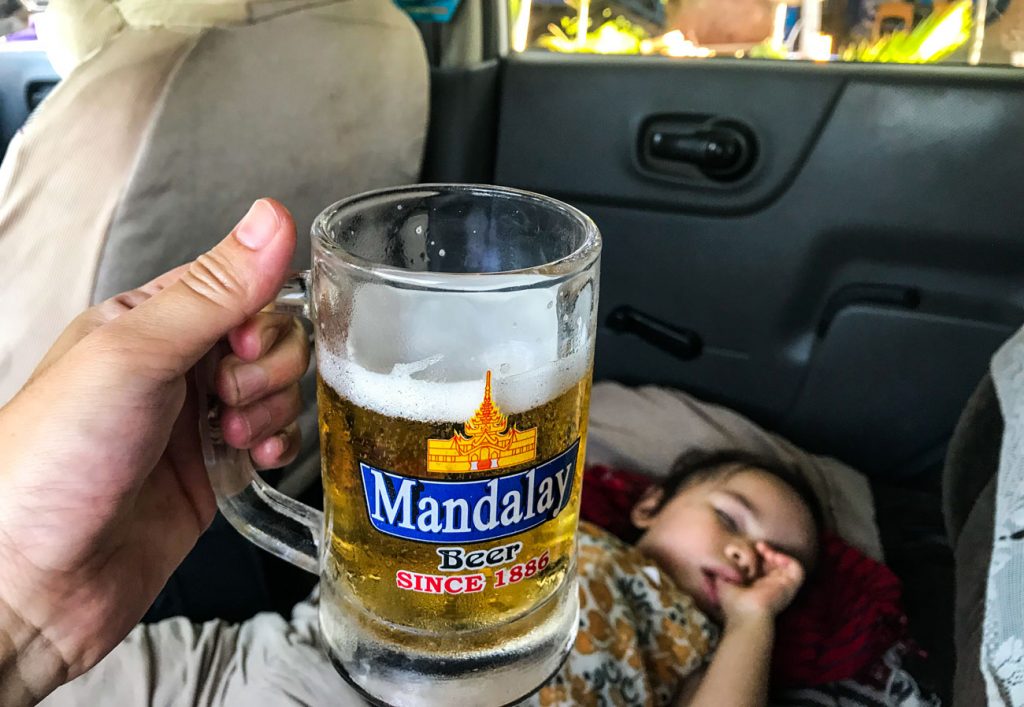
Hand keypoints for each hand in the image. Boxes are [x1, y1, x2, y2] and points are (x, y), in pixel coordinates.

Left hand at [0, 199, 302, 704]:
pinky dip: (276, 446)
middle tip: (227, 397)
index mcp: (150, 322)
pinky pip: (276, 438)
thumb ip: (213, 291)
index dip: (260, 313)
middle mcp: (178, 366)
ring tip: (229, 437)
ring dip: (270, 409)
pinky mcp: (217, 470)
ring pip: (281, 388)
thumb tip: (273, 218)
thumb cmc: (55, 462)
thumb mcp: (134, 357)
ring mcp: (199, 419)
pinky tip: (249, 459)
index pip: (242, 286)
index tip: (241, 346)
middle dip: (269, 367)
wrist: (35, 582)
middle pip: (273, 338)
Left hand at [717, 542, 804, 625]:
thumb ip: (724, 569)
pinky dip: (789, 560)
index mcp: (758, 586)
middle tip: (759, 547)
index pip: (763, 566)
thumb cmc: (733, 601)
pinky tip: (776, 557)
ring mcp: (782, 586)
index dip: (759, 555)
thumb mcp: (723, 581)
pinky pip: (798, 569)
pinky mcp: (791, 586)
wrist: (745, 613)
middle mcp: (772, 586)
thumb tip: (725, 556)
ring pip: (786, 565)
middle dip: (768, 552)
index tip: (752, 548)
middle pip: (775, 564)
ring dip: (778, 554)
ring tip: (767, 553)